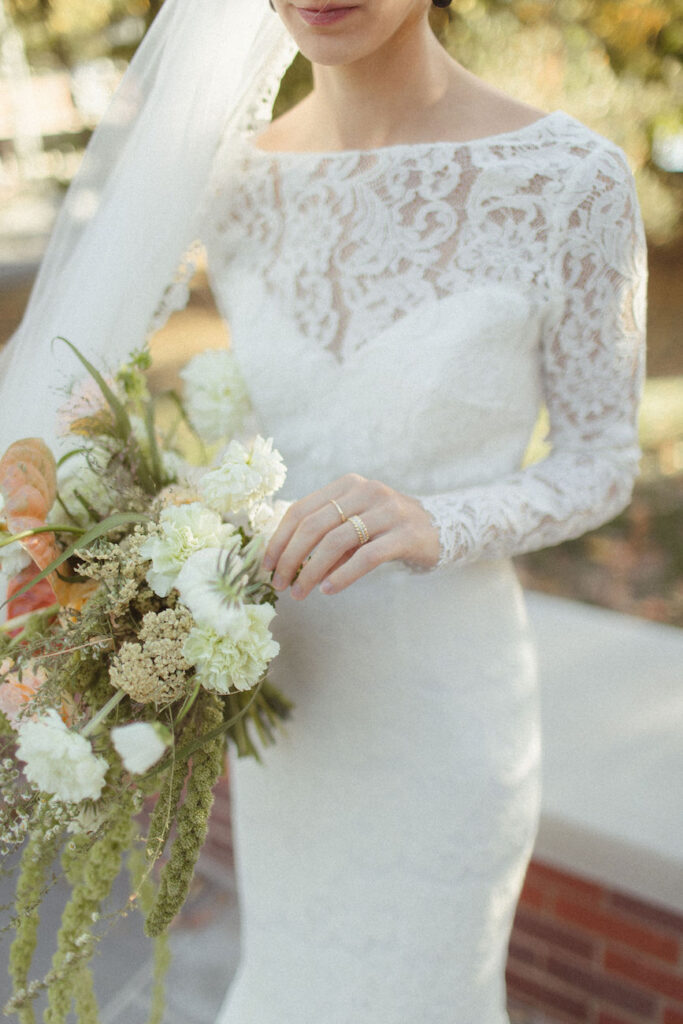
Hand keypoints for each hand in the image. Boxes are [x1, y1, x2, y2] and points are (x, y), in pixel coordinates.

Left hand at [262, 473, 440, 598]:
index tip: (266, 565)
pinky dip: (343, 575)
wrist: (440, 529)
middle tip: (279, 584)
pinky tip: (329, 590)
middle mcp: (367, 491)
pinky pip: (366, 557)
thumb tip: (283, 561)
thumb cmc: (386, 529)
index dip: (279, 539)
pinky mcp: (405, 535)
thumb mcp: (355, 524)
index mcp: (347, 485)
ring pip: (337, 541)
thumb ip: (325, 534)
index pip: (301, 509)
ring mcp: (388, 511)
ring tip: (300, 592)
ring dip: (311, 571)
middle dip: (290, 557)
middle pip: (314, 525)